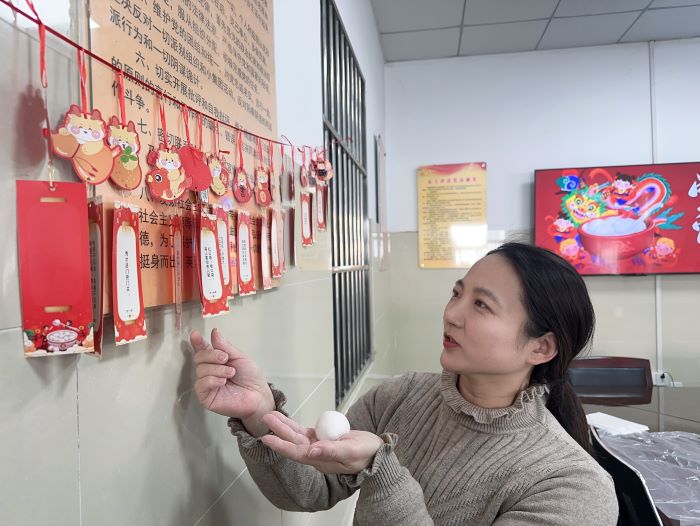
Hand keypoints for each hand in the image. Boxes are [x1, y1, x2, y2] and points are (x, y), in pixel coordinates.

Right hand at [191, 329, 274, 435]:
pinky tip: (223, 382)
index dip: (197, 342)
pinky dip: (212, 380)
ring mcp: (206, 384)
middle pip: (199, 357)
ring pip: (200, 370)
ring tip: (230, 373)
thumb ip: (225, 346)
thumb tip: (214, 332)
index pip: (202, 349)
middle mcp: (209, 371)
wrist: (258, 395)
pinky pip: (201, 384)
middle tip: (225, 358)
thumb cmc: (251, 377)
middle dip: (212, 355)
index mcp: (216, 360)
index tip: (194, 335)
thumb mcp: (239, 357)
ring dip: (217, 369)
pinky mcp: (205, 397)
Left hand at [260, 411, 383, 474]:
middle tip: (266, 417)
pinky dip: (295, 426)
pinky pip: (305, 432)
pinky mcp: (322, 439)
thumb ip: (332, 451)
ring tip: (272, 415)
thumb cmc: (367, 454)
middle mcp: (316, 454)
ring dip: (284, 426)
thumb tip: (312, 452)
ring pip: (297, 436)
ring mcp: (319, 446)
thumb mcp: (351, 451)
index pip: (296, 453)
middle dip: (278, 430)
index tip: (267, 438)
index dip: (280, 445)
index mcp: (320, 460)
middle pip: (293, 441)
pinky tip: (286, 420)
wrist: (376, 453)